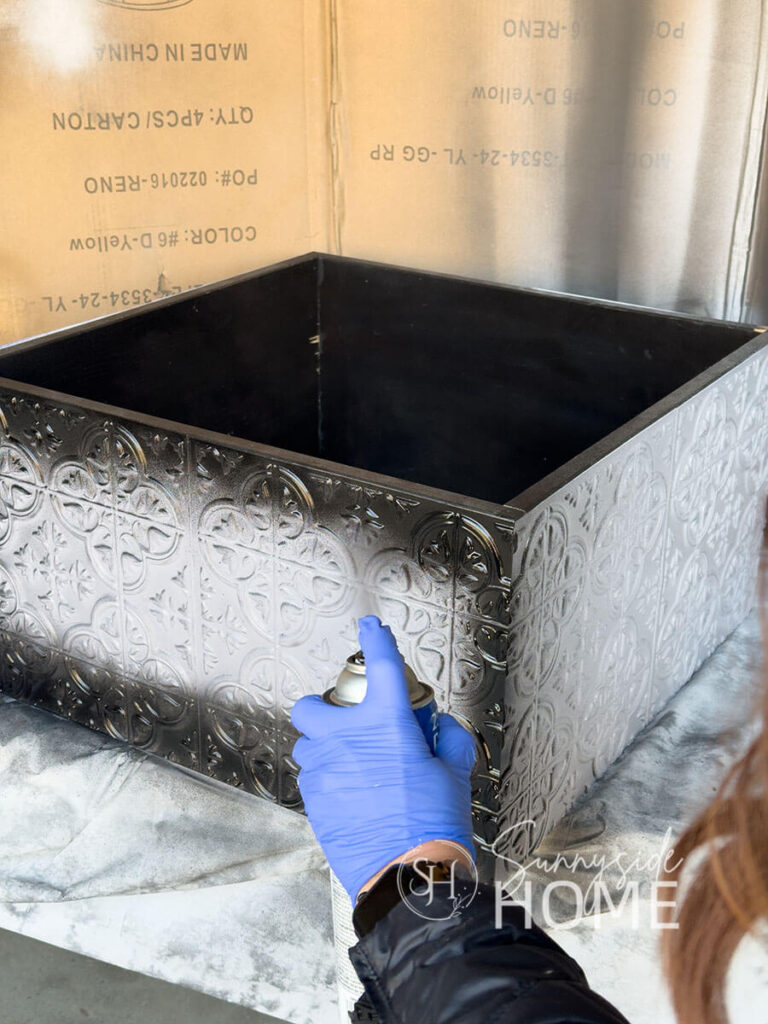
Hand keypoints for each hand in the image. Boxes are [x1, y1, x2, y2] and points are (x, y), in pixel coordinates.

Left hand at [290, 615, 475, 900]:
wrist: (408, 878)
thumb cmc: (432, 826)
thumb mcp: (454, 774)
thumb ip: (451, 740)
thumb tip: (443, 727)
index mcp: (386, 724)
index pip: (380, 665)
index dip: (376, 640)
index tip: (371, 628)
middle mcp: (346, 740)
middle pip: (310, 706)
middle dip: (323, 708)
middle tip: (346, 722)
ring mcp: (323, 771)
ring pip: (307, 744)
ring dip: (323, 747)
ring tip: (350, 764)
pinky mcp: (313, 800)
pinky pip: (311, 777)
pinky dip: (326, 778)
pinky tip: (351, 794)